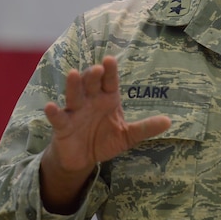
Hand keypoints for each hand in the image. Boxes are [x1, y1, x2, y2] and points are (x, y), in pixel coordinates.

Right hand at [40, 56, 170, 212]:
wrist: (83, 158)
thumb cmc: (105, 140)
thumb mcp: (128, 135)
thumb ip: (146, 128)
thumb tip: (169, 121)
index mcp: (107, 98)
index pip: (109, 81)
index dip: (109, 71)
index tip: (110, 60)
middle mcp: (90, 100)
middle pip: (91, 84)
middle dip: (93, 75)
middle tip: (96, 68)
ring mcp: (75, 111)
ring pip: (74, 95)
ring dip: (74, 85)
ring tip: (73, 74)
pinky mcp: (63, 126)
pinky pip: (58, 118)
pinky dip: (53, 112)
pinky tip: (51, 107)